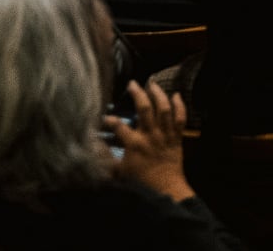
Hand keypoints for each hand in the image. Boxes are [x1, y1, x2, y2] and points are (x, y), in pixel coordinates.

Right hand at [106, 81, 192, 201]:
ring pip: (164, 109)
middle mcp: (150, 135)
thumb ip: (105, 159)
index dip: (109, 120)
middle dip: (138, 94)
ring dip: (158, 95)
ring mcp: (165, 135)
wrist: (165, 188)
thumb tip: (92, 148)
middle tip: (132, 84)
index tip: (103, 117)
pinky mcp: (177, 137)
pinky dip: (180, 105)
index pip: (119, 126)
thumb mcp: (118, 172)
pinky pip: (180, 118)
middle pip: (145, 109)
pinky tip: (176, 95)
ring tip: (152, 84)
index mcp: (134, 144)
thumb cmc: (140, 181)